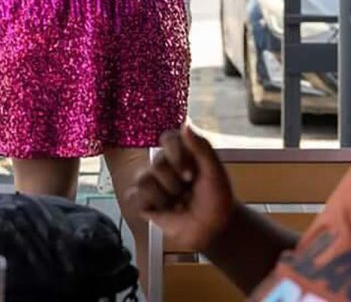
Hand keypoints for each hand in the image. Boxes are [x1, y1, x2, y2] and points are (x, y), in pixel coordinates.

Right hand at [127, 126, 235, 251]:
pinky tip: (164, 210)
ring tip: (178, 204)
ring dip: (165, 197)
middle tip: (187, 193)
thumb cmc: (216, 196)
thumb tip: (185, 124)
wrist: (214, 227)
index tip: (192, 175)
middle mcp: (163, 163)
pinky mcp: (143, 201)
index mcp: (180, 150)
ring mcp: (152, 182)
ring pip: (144, 180)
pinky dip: (149, 204)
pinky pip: (134, 196)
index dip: (177, 157)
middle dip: (175, 183)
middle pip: (157, 164)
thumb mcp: (214, 170)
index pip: (167, 139)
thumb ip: (201, 146)